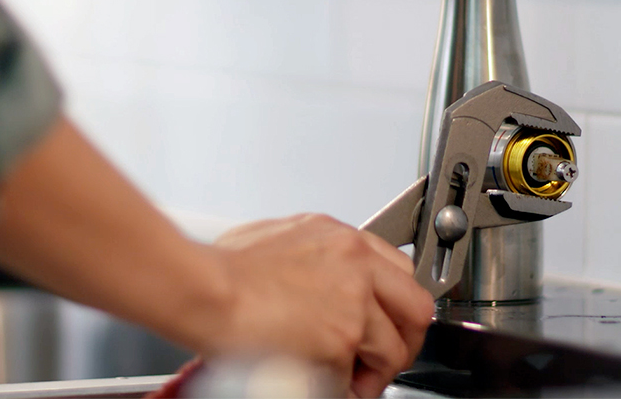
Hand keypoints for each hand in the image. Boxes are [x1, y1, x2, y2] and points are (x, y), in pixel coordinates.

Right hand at [206, 214, 434, 397]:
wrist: (204, 289)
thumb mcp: (274, 238)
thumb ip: (309, 254)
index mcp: (339, 236)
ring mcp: (354, 300)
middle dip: (404, 340)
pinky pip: (357, 378)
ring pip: (395, 349)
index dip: (394, 305)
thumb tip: (314, 280)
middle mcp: (355, 262)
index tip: (385, 322)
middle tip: (382, 359)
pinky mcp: (342, 337)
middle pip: (416, 306)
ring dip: (375, 372)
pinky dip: (343, 389)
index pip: (398, 269)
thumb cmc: (223, 269)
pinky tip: (319, 384)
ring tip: (348, 381)